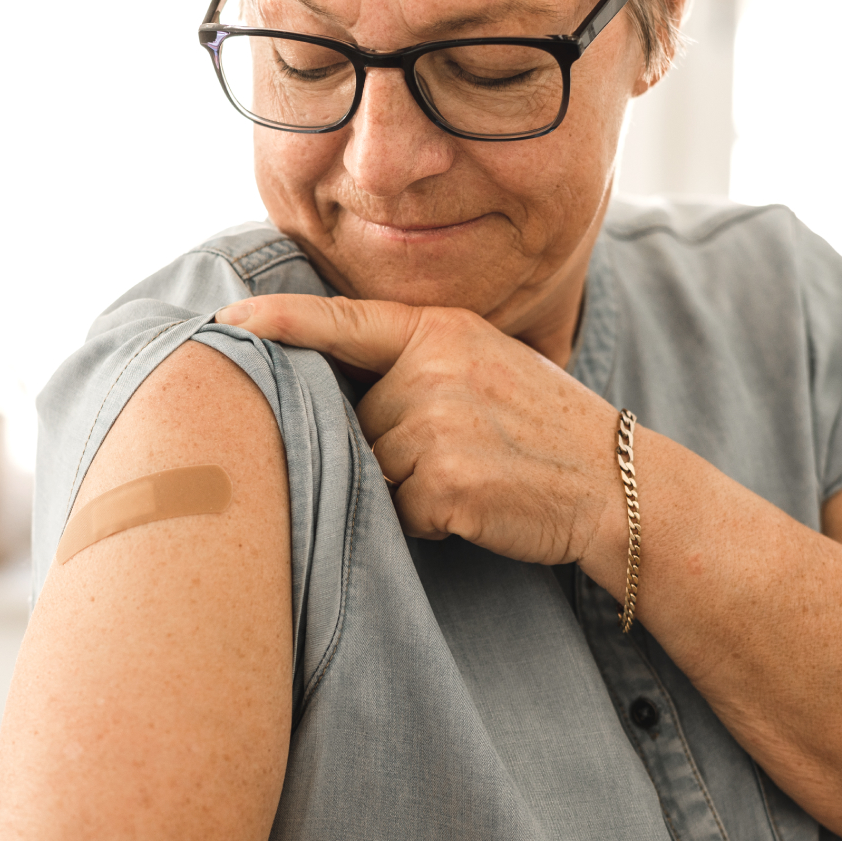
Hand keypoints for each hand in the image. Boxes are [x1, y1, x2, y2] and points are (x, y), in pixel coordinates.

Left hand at [215, 294, 625, 567]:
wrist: (616, 483)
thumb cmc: (545, 427)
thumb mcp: (486, 362)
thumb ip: (418, 361)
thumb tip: (339, 387)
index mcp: (441, 330)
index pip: (342, 322)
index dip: (277, 321)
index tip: (225, 321)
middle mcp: (434, 368)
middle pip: (358, 418)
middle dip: (391, 444)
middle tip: (463, 449)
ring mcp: (438, 425)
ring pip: (375, 467)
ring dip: (410, 485)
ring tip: (474, 475)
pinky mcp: (444, 483)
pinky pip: (399, 509)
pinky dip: (428, 519)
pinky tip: (477, 505)